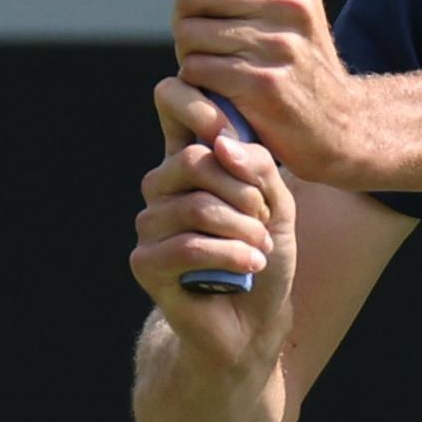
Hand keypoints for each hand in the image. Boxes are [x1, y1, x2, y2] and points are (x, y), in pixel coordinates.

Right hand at [130, 75, 298, 368]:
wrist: (255, 319)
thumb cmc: (264, 253)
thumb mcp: (277, 203)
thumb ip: (257, 166)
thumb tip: (219, 144)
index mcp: (190, 160)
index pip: (171, 103)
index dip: (196, 104)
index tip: (230, 129)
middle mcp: (161, 187)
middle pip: (193, 161)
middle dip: (243, 191)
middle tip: (265, 217)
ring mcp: (149, 225)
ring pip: (195, 207)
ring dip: (242, 229)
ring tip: (259, 247)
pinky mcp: (145, 262)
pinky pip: (187, 246)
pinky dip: (229, 255)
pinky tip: (249, 265)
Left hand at [141, 0, 368, 187]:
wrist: (334, 123)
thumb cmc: (283, 57)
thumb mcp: (260, 5)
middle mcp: (289, 1)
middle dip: (187, 19)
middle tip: (210, 41)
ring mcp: (277, 42)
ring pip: (188, 32)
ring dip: (191, 54)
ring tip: (220, 65)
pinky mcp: (262, 83)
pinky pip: (196, 69)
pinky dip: (198, 82)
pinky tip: (222, 89)